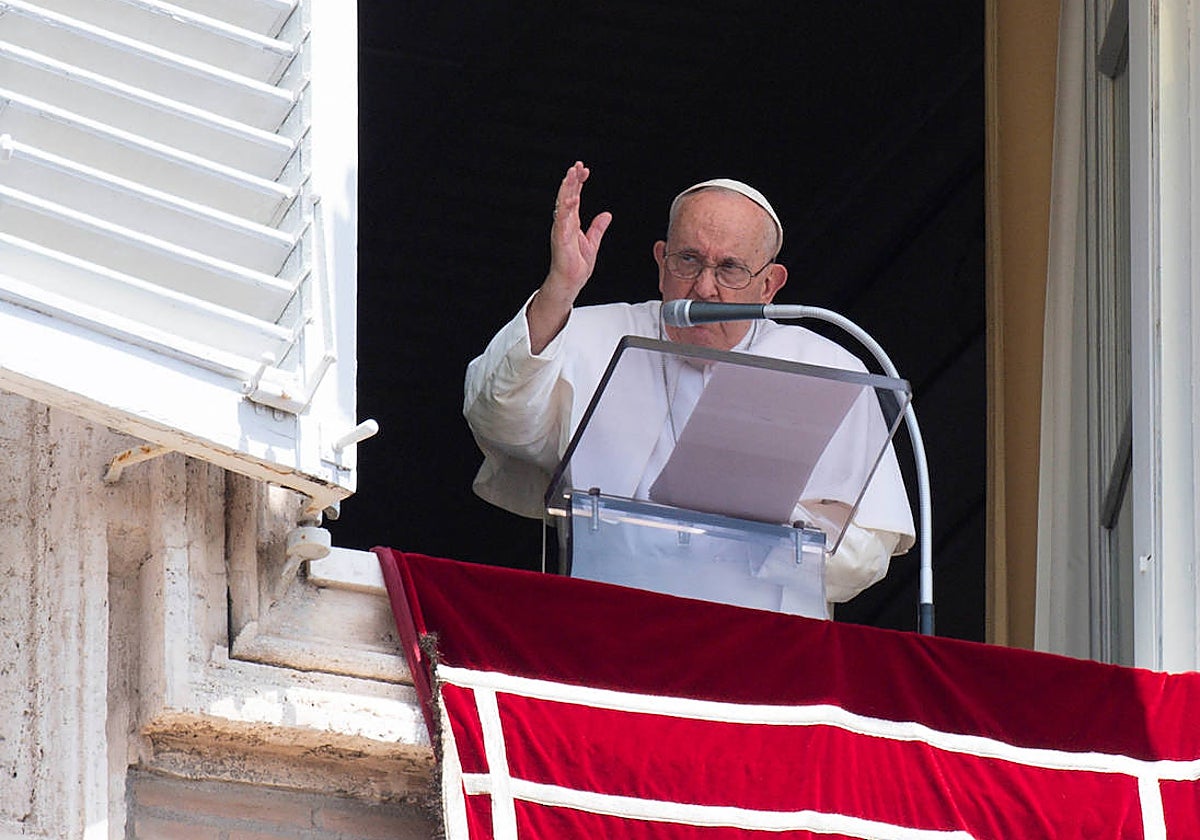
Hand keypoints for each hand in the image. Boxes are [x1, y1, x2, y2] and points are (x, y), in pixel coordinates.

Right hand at [527, 162, 611, 352]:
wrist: (570, 281)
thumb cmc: (576, 265)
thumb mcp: (592, 242)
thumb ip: (597, 228)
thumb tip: (606, 215)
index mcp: (571, 222)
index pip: (574, 196)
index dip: (578, 182)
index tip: (584, 169)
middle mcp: (565, 222)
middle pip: (567, 195)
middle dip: (572, 179)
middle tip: (577, 165)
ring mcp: (561, 229)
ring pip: (562, 203)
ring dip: (567, 188)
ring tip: (572, 173)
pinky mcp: (560, 237)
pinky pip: (563, 219)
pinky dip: (567, 208)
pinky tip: (573, 197)